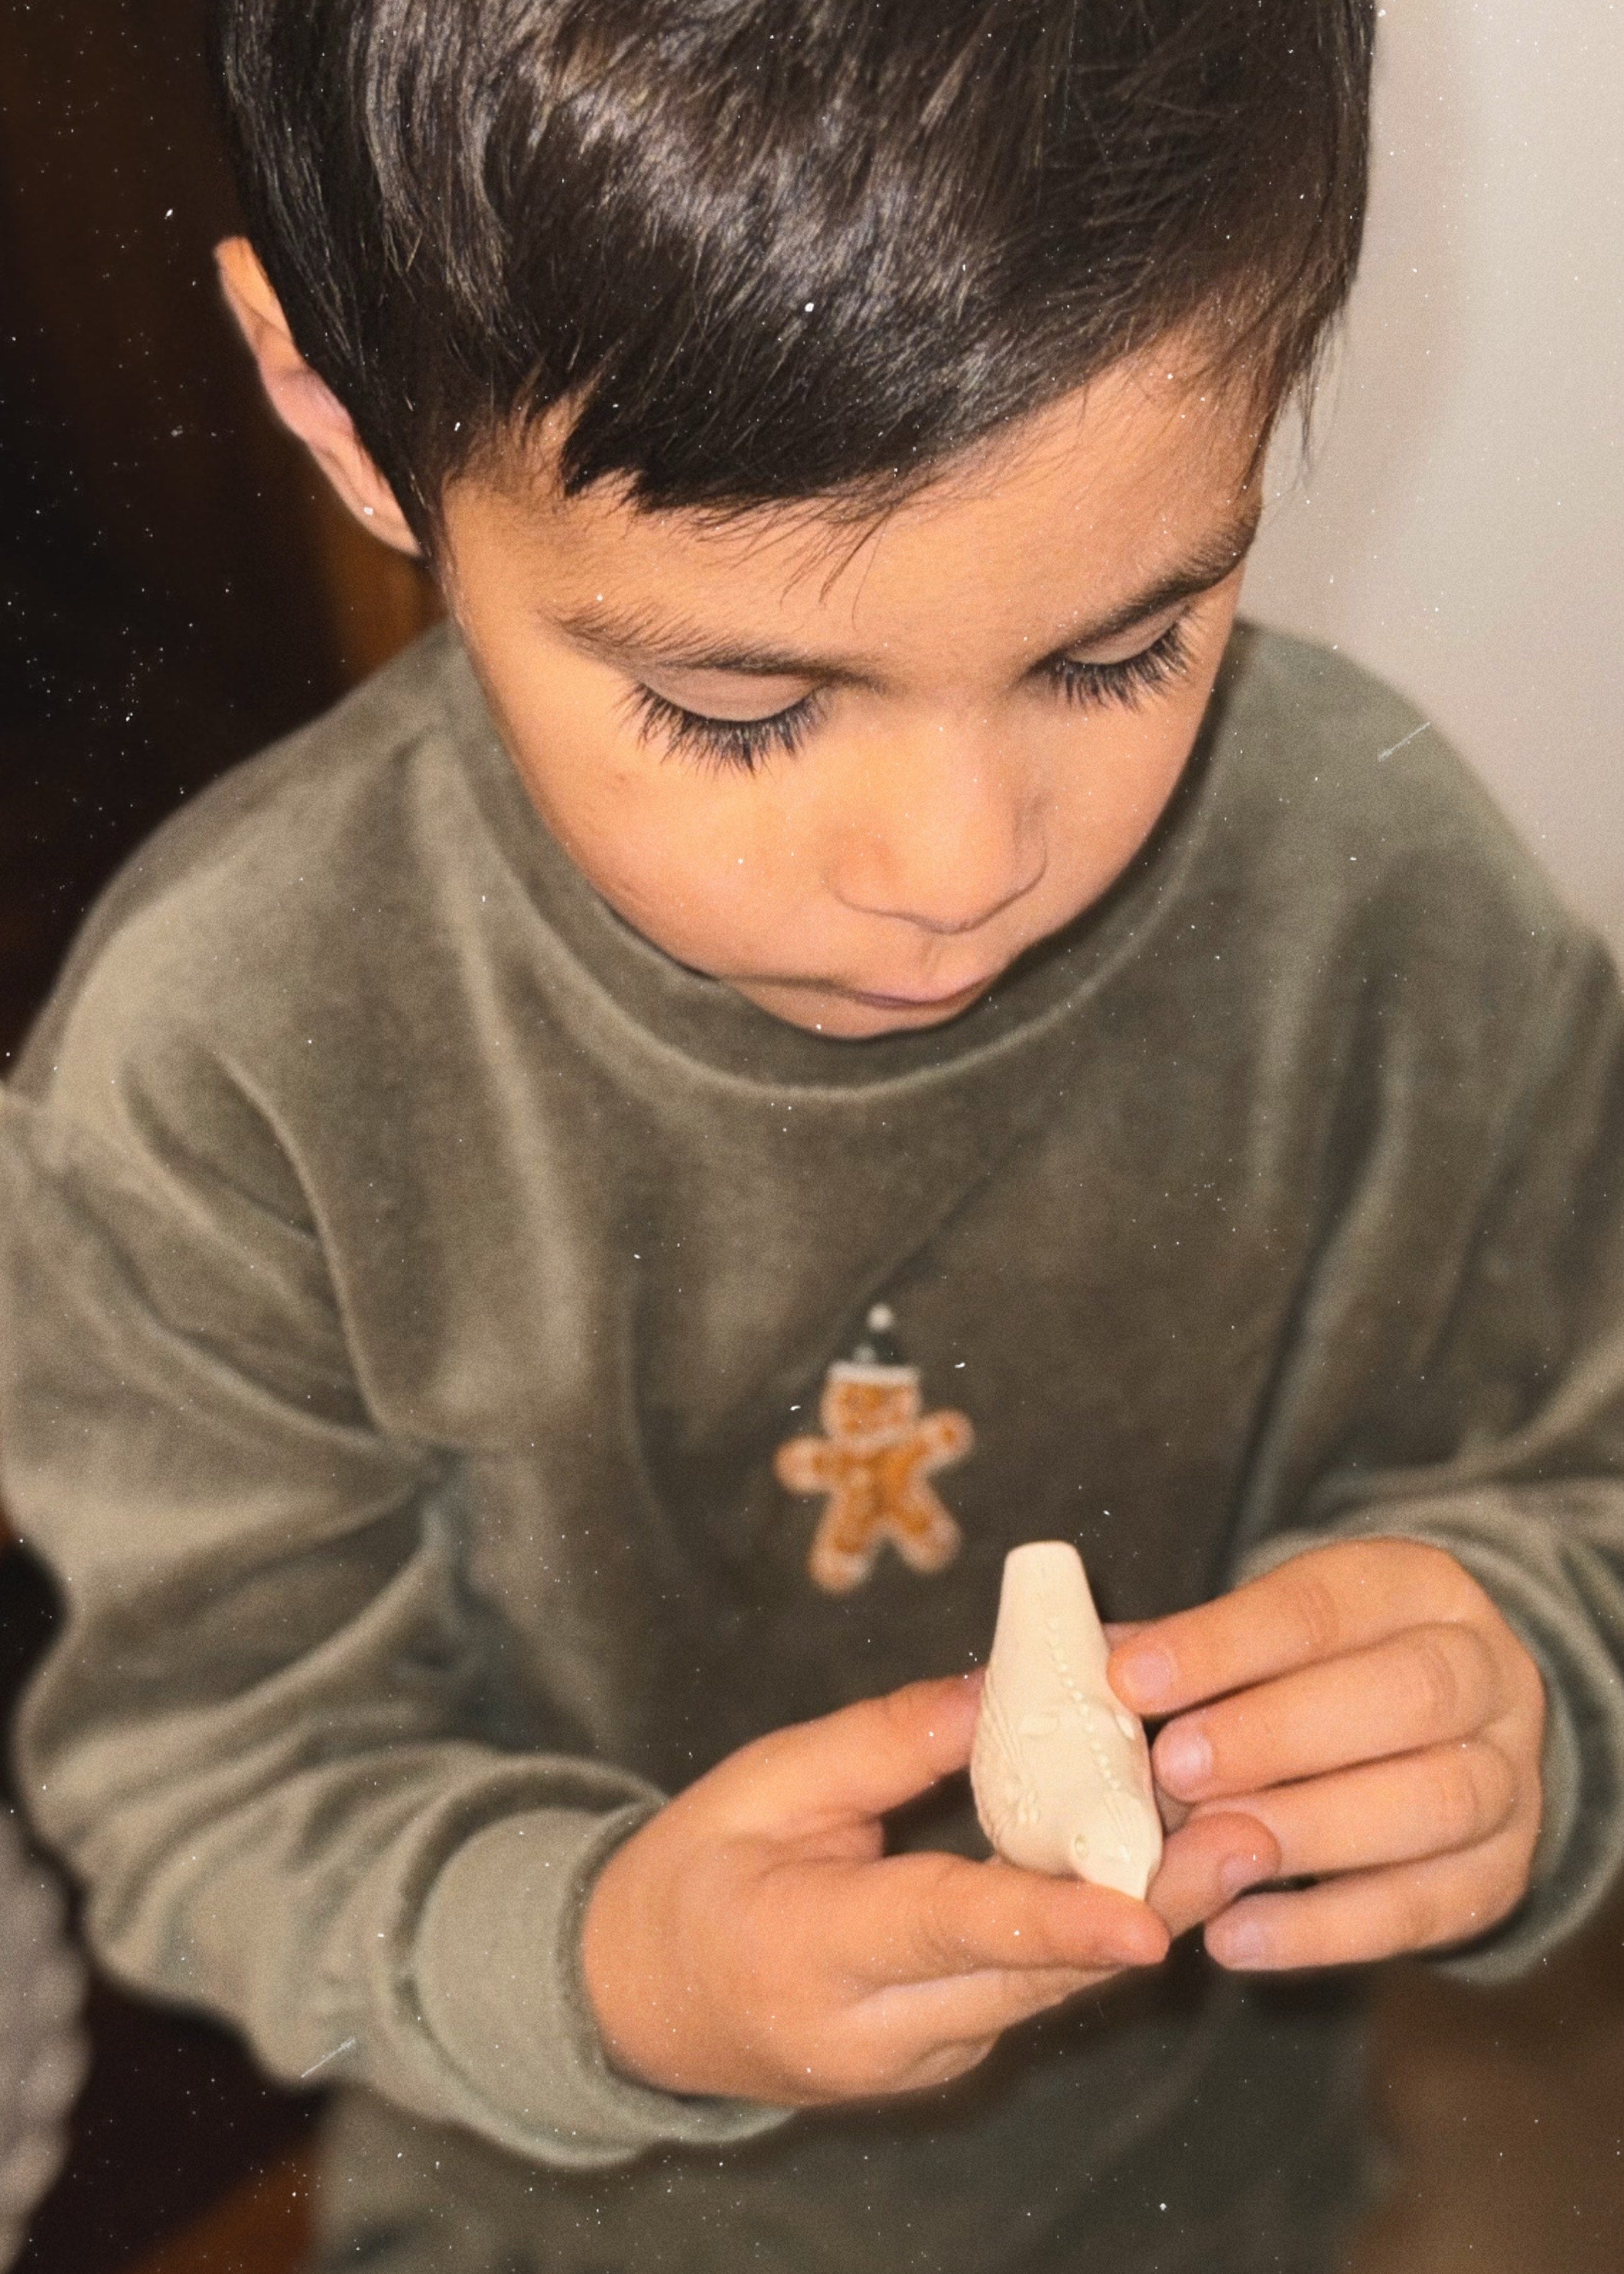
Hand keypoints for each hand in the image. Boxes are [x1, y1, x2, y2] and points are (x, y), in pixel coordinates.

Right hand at [580, 1673, 1276, 2105]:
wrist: (643, 2002)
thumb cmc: (695, 1873)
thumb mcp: (765, 1781)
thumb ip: (883, 1743)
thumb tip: (998, 1691)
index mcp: (814, 1949)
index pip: (950, 1932)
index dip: (1054, 1924)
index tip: (1147, 1922)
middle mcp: (879, 2029)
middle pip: (1035, 1976)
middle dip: (1153, 1907)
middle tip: (1247, 1834)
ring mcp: (922, 2058)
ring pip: (1051, 1989)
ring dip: (1144, 1910)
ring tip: (1236, 1830)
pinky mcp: (952, 2053)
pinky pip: (1034, 1989)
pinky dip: (1093, 1926)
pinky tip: (1156, 1857)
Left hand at [1109, 1539, 1546, 1969]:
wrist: (1443, 1728)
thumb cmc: (1321, 1667)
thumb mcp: (1270, 1630)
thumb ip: (1187, 1651)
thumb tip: (1075, 1666)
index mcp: (1416, 1586)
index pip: (1323, 1603)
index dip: (1225, 1643)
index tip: (1131, 1679)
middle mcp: (1487, 1672)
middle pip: (1405, 1694)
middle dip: (1279, 1734)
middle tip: (1172, 1771)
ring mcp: (1512, 1778)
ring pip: (1434, 1802)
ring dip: (1307, 1831)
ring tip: (1203, 1854)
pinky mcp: (1501, 1875)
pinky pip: (1426, 1909)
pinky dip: (1324, 1930)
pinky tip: (1233, 1933)